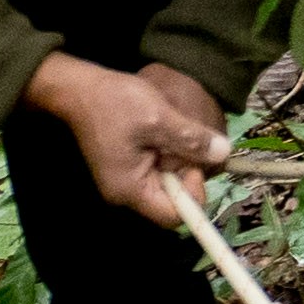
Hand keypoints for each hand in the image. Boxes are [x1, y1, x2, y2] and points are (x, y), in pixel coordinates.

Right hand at [24, 53, 225, 221]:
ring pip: (165, 183)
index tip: (194, 161)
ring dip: (176, 160)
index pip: (174, 216)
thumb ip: (191, 139)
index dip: (192, 194)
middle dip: (184, 172)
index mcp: (130, 190)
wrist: (79, 88)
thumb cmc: (115, 103)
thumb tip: (223, 154)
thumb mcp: (159, 118)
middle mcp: (125, 194)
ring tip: (170, 130)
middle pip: (171, 200)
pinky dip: (165, 154)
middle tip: (184, 139)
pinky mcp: (125, 168)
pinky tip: (161, 131)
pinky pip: (155, 171)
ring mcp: (123, 182)